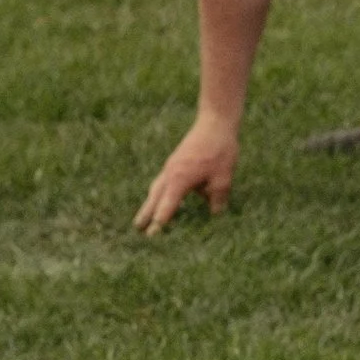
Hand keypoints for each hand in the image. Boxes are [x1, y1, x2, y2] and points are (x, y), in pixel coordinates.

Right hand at [134, 117, 239, 234]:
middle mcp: (170, 173)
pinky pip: (164, 180)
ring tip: (144, 216)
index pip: (166, 207)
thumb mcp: (223, 179)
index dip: (160, 222)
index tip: (151, 236)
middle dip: (146, 214)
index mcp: (179, 180)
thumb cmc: (219, 151)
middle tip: (137, 229)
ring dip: (150, 202)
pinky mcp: (175, 161)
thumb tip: (215, 215)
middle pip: (154, 198)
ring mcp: (171, 166)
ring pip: (157, 188)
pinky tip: (163, 196)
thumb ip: (217, 199)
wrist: (215, 123)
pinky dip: (160, 191)